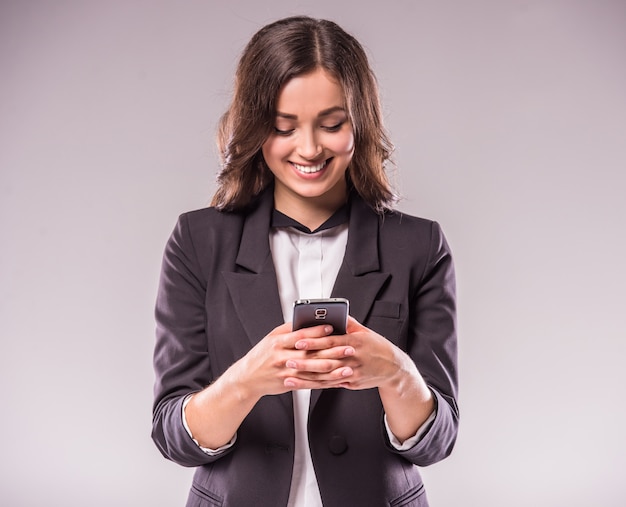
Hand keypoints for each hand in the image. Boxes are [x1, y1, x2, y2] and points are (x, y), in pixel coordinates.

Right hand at [231, 321, 352, 397]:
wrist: (247, 379)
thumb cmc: (261, 355)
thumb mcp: (271, 337)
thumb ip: (289, 329)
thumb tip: (307, 319)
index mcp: (278, 343)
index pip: (301, 335)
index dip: (317, 331)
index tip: (332, 327)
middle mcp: (283, 357)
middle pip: (311, 353)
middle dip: (332, 351)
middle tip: (348, 347)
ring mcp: (287, 372)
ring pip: (314, 371)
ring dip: (334, 369)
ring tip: (348, 365)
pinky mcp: (291, 384)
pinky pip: (311, 383)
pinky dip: (326, 381)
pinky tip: (337, 379)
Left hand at [283, 316, 408, 390]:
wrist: (393, 368)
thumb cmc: (377, 346)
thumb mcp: (365, 332)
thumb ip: (348, 323)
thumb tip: (335, 312)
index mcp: (355, 342)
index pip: (330, 342)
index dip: (314, 341)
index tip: (298, 341)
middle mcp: (352, 359)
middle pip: (325, 360)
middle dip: (305, 361)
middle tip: (287, 360)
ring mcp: (352, 373)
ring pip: (325, 376)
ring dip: (305, 377)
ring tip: (288, 376)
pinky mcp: (350, 383)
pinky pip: (330, 384)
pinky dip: (314, 385)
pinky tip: (302, 384)